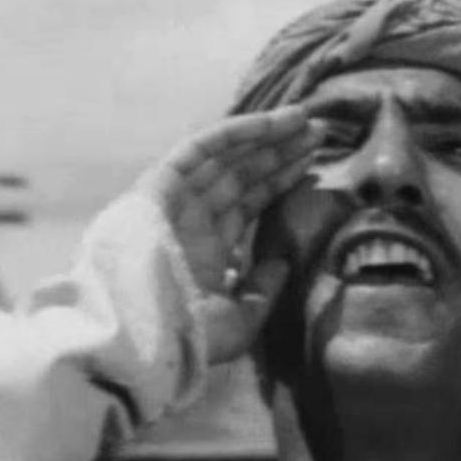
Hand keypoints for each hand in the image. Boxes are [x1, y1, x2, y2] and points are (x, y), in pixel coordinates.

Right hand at [138, 106, 322, 363]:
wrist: (143, 341)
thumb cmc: (189, 340)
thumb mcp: (240, 320)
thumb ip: (262, 289)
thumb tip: (284, 263)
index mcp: (207, 252)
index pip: (248, 205)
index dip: (280, 182)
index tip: (313, 165)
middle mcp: (190, 222)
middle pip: (241, 176)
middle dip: (279, 152)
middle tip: (317, 132)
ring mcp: (173, 203)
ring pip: (225, 158)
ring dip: (264, 137)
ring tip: (304, 120)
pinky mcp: (157, 188)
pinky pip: (199, 150)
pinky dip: (233, 133)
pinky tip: (270, 122)